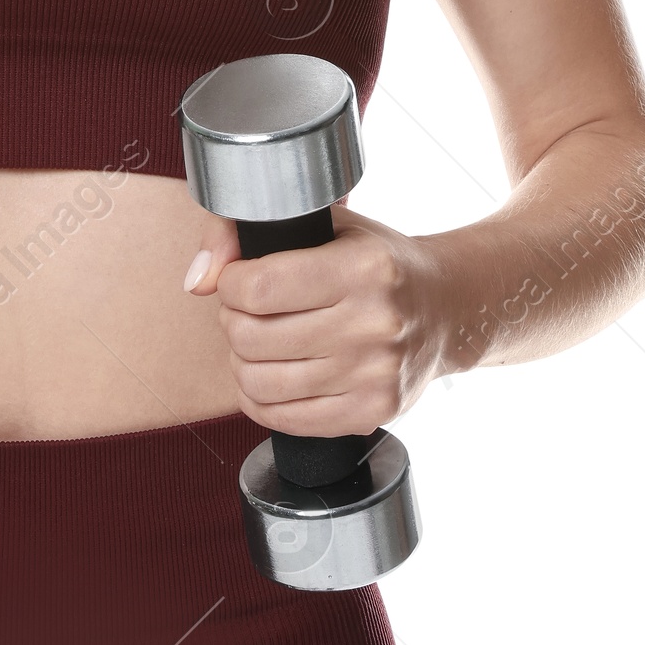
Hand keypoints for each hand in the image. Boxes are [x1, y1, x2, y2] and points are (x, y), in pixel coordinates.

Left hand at [182, 206, 446, 436]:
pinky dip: (260, 401)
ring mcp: (375, 375)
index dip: (230, 283)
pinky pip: (284, 420)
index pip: (258, 286)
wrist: (447, 308)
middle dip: (232, 320)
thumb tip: (197, 279)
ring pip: (260, 383)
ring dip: (242, 362)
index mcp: (363, 268)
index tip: (240, 279)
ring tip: (258, 342)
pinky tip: (272, 376)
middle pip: (252, 337)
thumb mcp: (324, 224)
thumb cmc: (376, 261)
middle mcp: (374, 323)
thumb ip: (246, 233)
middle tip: (249, 310)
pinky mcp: (372, 413)